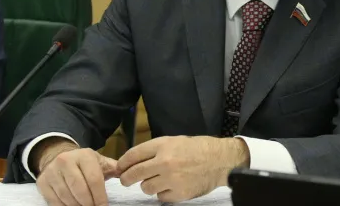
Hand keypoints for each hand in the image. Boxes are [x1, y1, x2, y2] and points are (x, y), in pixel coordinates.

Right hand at [33, 138, 118, 205]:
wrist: (58, 156)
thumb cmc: (84, 163)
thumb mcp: (99, 161)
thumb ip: (114, 168)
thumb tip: (128, 174)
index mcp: (84, 156)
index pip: (94, 179)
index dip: (100, 196)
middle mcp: (66, 161)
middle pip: (80, 190)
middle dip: (89, 204)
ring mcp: (52, 172)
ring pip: (67, 197)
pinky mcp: (42, 182)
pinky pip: (54, 201)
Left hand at [117, 135, 249, 202]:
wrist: (220, 160)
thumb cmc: (199, 148)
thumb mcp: (176, 141)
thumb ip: (156, 150)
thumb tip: (135, 161)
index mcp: (164, 145)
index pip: (133, 155)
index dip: (122, 163)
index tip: (119, 168)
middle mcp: (165, 162)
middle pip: (134, 174)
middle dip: (126, 178)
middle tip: (126, 180)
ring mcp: (171, 179)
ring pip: (145, 188)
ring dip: (148, 185)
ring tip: (158, 181)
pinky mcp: (178, 194)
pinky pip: (160, 197)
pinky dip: (163, 193)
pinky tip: (172, 186)